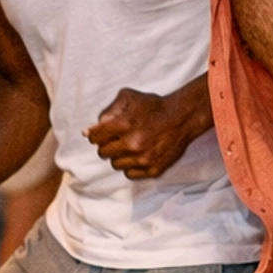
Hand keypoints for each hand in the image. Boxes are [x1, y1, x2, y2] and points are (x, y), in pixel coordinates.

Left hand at [85, 84, 207, 178]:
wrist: (182, 118)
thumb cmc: (154, 107)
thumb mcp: (128, 98)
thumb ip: (108, 111)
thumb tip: (89, 130)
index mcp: (124, 124)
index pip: (95, 138)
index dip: (96, 135)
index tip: (101, 134)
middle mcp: (133, 144)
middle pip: (103, 153)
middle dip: (107, 145)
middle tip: (117, 139)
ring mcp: (143, 159)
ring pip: (116, 165)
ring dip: (119, 156)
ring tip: (130, 146)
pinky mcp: (153, 170)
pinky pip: (130, 174)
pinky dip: (131, 167)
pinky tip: (138, 156)